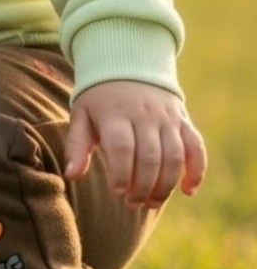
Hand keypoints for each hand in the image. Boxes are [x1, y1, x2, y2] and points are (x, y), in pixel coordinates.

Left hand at [65, 80, 206, 207]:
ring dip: (166, 185)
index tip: (117, 193)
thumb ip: (76, 146)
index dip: (121, 174)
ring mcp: (167, 117)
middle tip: (132, 204)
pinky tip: (188, 191)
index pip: (122, 148)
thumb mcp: (81, 116)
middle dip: (142, 186)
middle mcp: (144, 115)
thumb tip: (71, 176)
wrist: (128, 65)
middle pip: (149, 157)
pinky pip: (196, 147)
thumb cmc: (99, 100)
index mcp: (115, 113)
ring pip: (174, 156)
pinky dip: (196, 170)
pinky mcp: (183, 121)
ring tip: (152, 202)